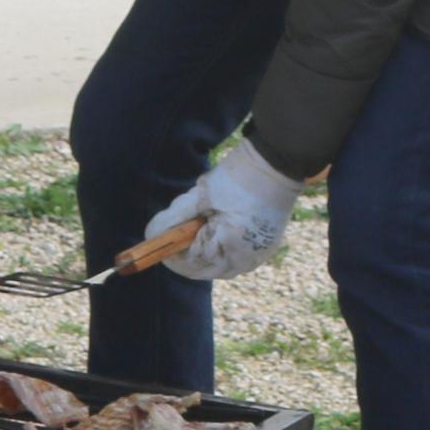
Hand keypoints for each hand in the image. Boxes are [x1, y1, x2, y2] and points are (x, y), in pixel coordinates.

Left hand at [145, 142, 305, 281]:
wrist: (279, 160)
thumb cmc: (239, 177)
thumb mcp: (201, 196)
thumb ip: (173, 219)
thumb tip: (150, 236)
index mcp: (231, 250)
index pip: (191, 265)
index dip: (171, 254)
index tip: (156, 241)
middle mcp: (248, 260)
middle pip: (206, 268)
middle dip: (188, 251)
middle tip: (176, 230)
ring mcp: (260, 254)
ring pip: (220, 262)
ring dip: (204, 246)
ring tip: (201, 217)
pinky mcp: (266, 245)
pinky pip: (236, 253)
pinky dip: (221, 243)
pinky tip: (217, 221)